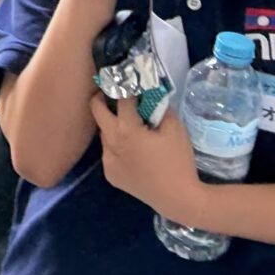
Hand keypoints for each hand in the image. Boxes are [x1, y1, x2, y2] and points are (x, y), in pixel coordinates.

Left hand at [89, 92, 204, 219]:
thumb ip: (160, 107)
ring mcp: (108, 161)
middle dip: (102, 98)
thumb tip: (150, 95)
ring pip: (104, 134)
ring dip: (113, 124)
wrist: (177, 198)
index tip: (125, 76)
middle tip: (112, 92)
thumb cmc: (178, 160)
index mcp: (126, 130)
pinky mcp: (110, 175)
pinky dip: (117, 146)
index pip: (120, 98)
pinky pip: (108, 152)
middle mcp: (111, 143)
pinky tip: (134, 151)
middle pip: (96, 111)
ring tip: (131, 125)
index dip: (124, 84)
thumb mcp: (175, 128)